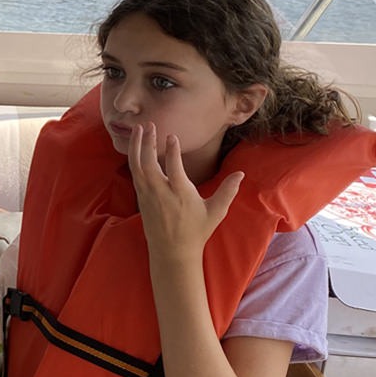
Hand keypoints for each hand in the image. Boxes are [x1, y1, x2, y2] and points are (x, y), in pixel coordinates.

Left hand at [128, 123, 242, 260]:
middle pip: (148, 164)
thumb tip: (241, 174)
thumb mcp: (215, 212)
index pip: (174, 168)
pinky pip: (134, 174)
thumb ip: (227, 191)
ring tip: (138, 129)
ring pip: (137, 167)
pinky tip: (135, 147)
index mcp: (180, 195)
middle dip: (147, 142)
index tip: (171, 135)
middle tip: (150, 125)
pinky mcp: (141, 198)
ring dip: (136, 147)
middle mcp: (161, 193)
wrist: (172, 252)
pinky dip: (133, 158)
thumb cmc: (196, 231)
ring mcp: (148, 195)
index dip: (172, 151)